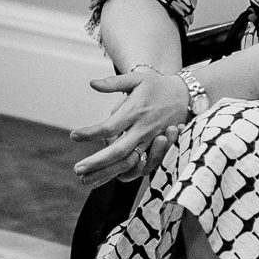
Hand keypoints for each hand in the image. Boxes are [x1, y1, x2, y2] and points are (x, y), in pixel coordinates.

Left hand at [70, 69, 191, 188]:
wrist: (185, 95)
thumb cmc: (157, 85)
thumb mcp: (136, 78)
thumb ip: (114, 83)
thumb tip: (91, 84)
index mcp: (136, 111)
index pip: (110, 126)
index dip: (90, 133)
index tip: (73, 136)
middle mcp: (143, 128)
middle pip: (118, 151)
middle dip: (97, 163)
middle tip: (77, 170)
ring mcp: (151, 141)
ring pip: (128, 163)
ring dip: (107, 174)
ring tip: (86, 181)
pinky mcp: (156, 148)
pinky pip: (141, 166)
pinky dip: (124, 174)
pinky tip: (107, 178)